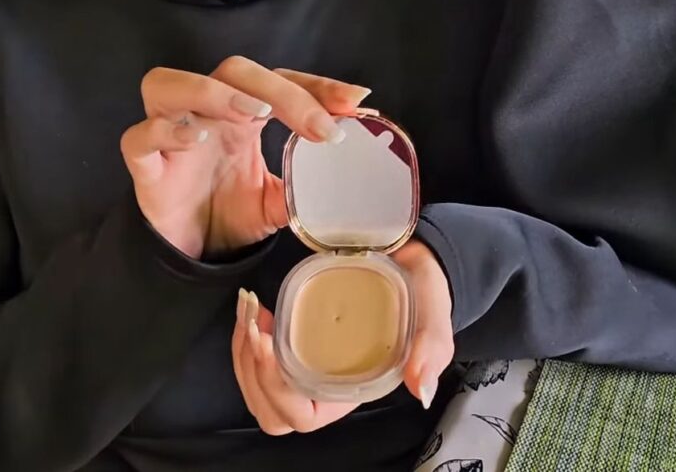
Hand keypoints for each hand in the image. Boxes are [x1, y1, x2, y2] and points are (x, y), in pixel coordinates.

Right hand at [120, 58, 369, 256]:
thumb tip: (349, 180)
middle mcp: (207, 112)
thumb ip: (306, 185)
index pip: (279, 78)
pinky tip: (197, 140)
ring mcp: (171, 133)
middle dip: (280, 90)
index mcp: (243, 112)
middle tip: (318, 124)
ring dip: (216, 91)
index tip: (355, 101)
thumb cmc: (231, 211)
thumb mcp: (278, 199)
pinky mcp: (146, 165)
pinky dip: (166, 130)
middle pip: (233, 70)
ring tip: (256, 114)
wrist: (193, 252)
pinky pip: (140, 136)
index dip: (315, 86)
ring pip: (171, 83)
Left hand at [232, 240, 453, 433]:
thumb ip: (431, 348)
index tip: (269, 344)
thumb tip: (422, 390)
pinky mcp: (297, 336)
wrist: (414, 258)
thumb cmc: (423, 293)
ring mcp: (307, 361)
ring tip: (250, 309)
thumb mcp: (433, 315)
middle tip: (254, 324)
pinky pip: (258, 357)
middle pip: (269, 408)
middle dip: (250, 370)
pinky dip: (246, 335)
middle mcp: (325, 384)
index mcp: (352, 389)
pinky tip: (254, 307)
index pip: (300, 416)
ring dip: (242, 351)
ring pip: (256, 385)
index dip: (276, 390)